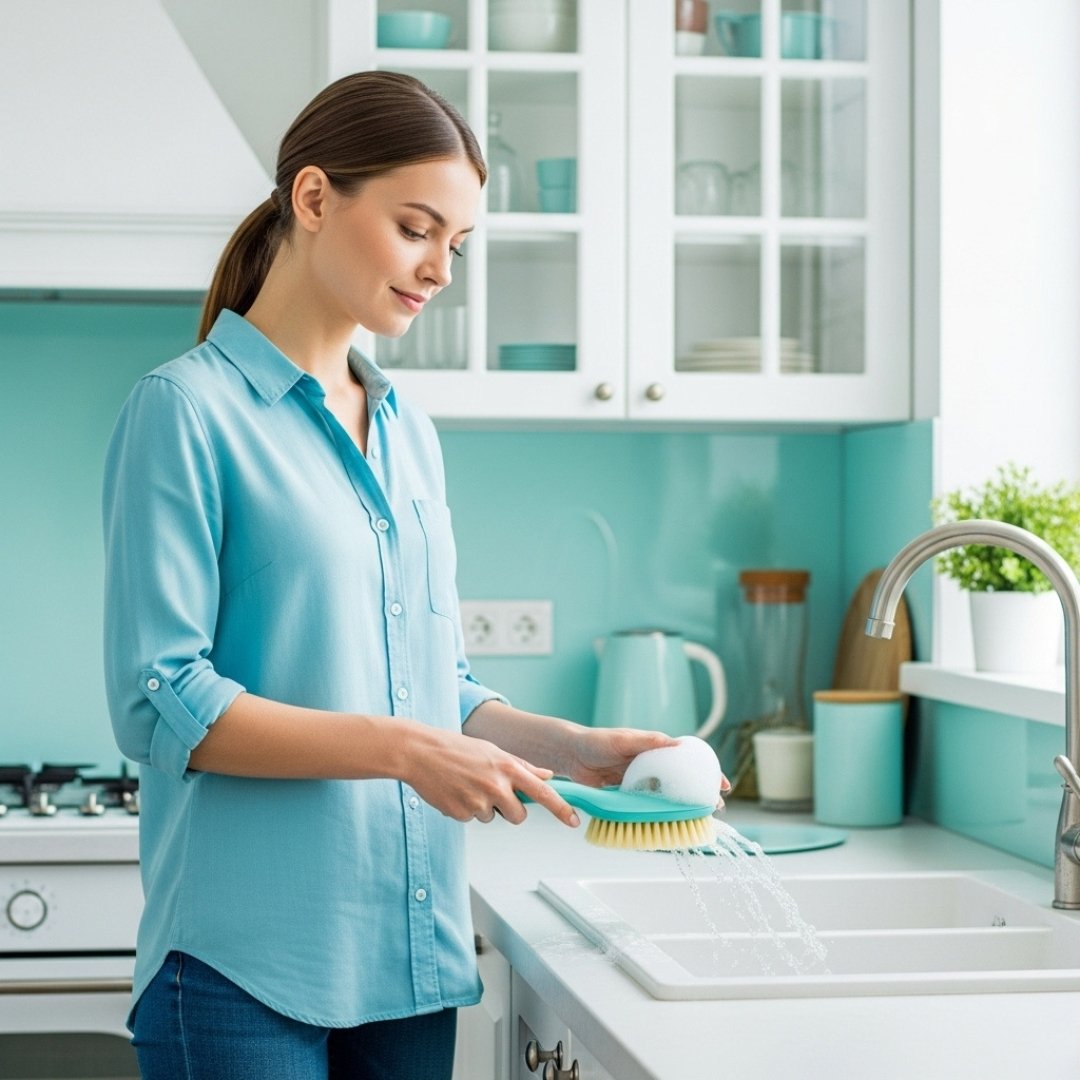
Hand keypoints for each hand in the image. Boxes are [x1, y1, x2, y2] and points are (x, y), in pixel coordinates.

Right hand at [401, 726, 579, 828]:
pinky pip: (471, 819)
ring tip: (466, 785)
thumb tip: (546, 775)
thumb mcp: (493, 751)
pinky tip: (454, 791)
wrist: (421, 752)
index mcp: (507, 767)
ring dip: (483, 807)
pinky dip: (465, 809)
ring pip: (492, 818)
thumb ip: (522, 766)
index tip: (574, 821)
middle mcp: (496, 785)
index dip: (561, 808)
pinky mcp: (461, 814)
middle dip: (509, 810)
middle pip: (518, 815)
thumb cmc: (457, 748)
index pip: (542, 792)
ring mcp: (478, 801)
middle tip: (490, 791)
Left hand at [563, 727, 732, 805]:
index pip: (687, 759)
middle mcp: (650, 765)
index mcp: (654, 748)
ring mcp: (640, 780)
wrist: (570, 755)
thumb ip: (648, 742)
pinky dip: (659, 814)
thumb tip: (677, 743)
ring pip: (667, 796)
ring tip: (697, 819)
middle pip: (681, 780)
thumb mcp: (624, 739)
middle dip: (699, 793)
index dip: (706, 770)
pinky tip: (668, 824)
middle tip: (715, 807)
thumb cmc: (596, 741)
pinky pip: (647, 806)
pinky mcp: (627, 794)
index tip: (722, 783)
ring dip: (682, 807)